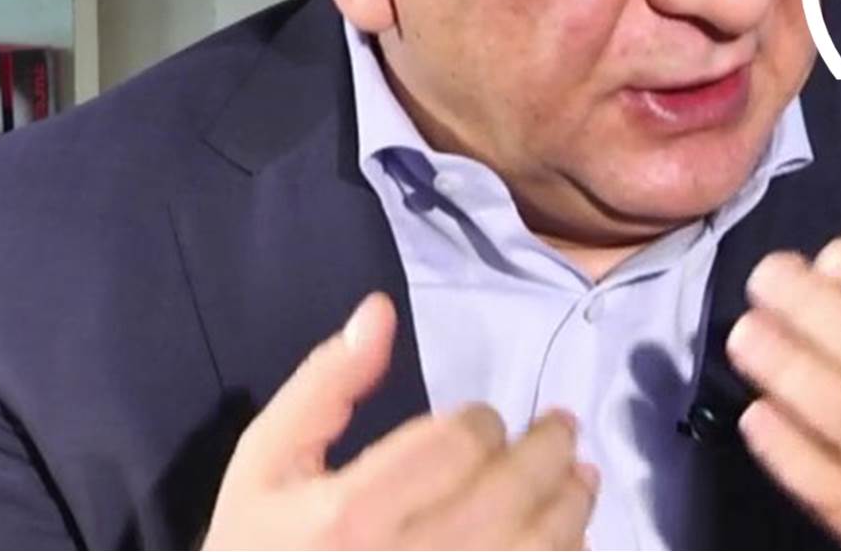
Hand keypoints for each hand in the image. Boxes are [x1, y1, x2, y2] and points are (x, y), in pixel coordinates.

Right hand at [202, 293, 599, 549]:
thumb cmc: (261, 545)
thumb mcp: (267, 463)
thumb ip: (324, 385)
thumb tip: (380, 312)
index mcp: (352, 515)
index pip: (457, 445)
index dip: (483, 423)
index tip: (483, 423)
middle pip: (512, 494)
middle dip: (549, 450)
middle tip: (562, 428)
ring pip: (541, 547)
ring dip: (573, 503)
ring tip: (580, 477)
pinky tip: (565, 534)